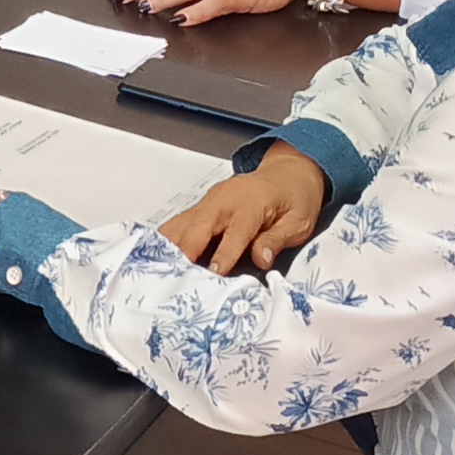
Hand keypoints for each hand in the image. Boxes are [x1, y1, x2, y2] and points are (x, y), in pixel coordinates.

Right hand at [159, 145, 328, 272]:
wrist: (287, 174)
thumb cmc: (295, 199)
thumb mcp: (298, 221)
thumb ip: (277, 239)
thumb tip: (262, 258)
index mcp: (251, 204)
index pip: (235, 233)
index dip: (224, 255)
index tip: (214, 275)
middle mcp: (224, 201)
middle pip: (197, 227)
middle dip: (185, 253)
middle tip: (175, 280)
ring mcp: (208, 203)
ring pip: (181, 226)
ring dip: (168, 248)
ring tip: (157, 273)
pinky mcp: (200, 208)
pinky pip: (178, 225)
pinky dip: (166, 242)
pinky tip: (156, 259)